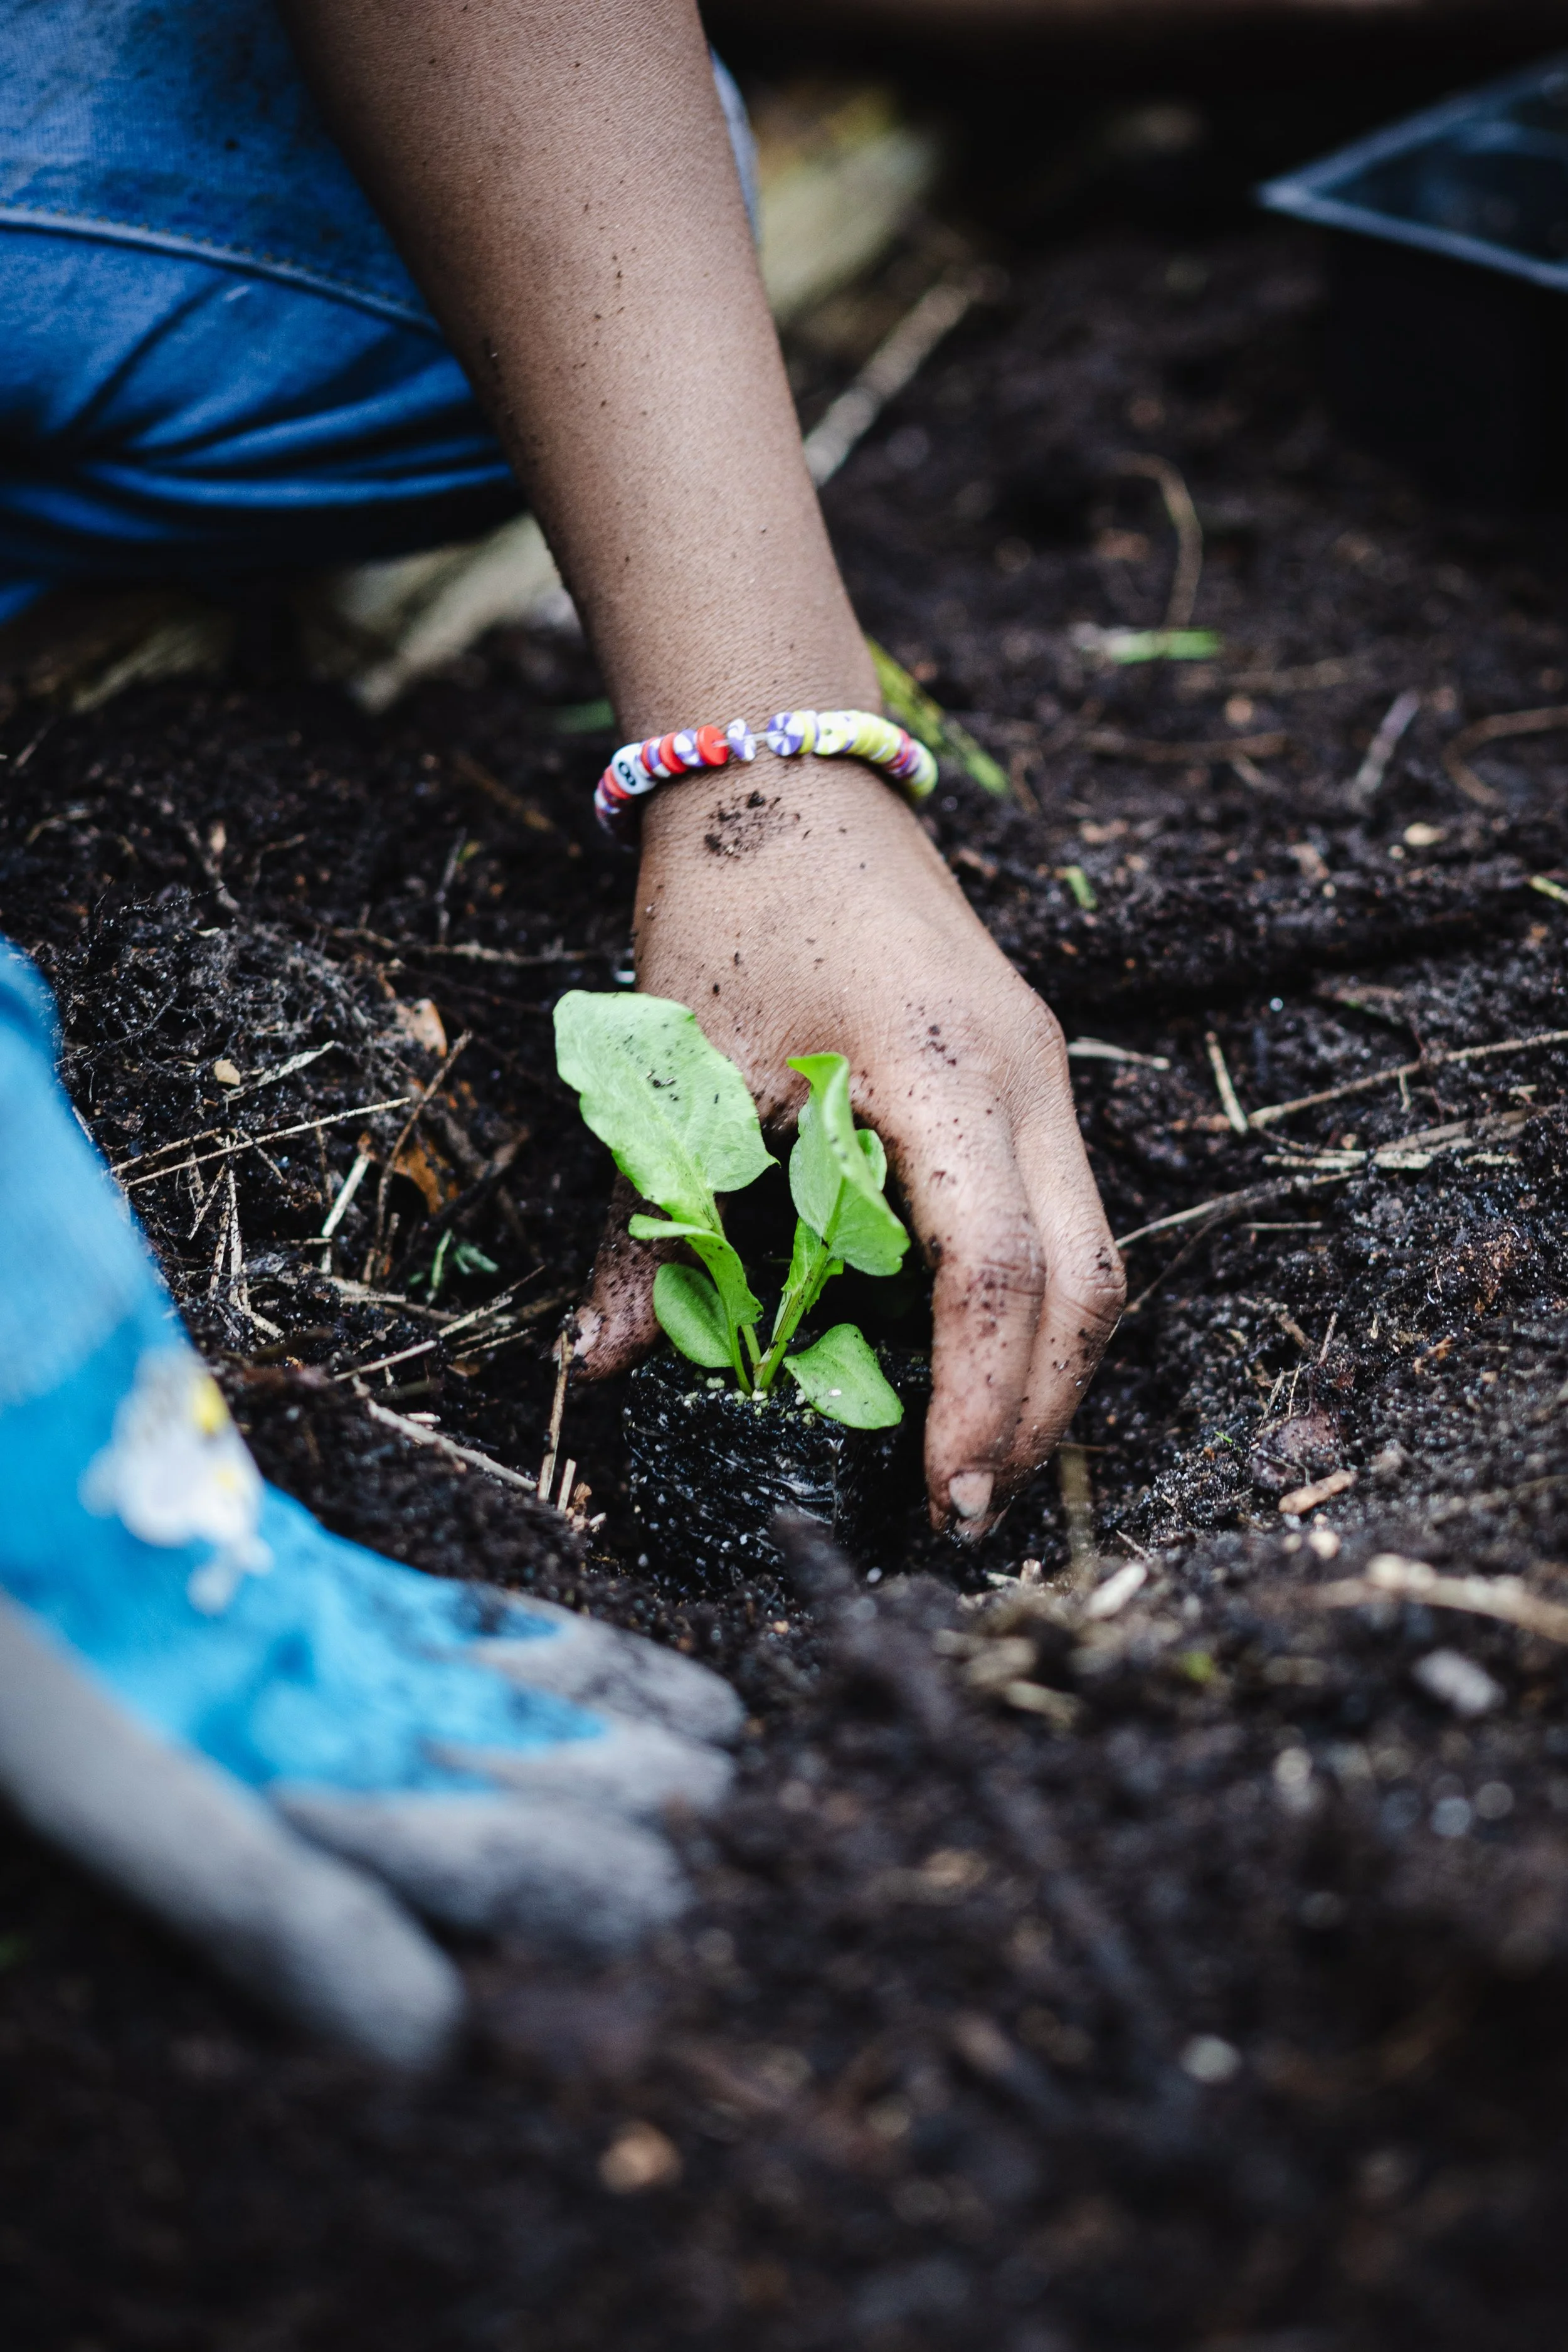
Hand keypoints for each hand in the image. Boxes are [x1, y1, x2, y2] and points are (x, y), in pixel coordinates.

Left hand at [573, 757, 1124, 1536]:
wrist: (793, 780)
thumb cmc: (735, 904)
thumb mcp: (681, 1065)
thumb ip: (652, 1220)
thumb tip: (602, 1362)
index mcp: (947, 1071)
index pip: (998, 1270)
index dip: (978, 1399)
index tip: (938, 1496)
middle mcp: (1027, 1077)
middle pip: (1087, 1282)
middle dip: (1037, 1413)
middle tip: (964, 1513)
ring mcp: (1043, 1074)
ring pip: (1095, 1255)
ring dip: (1049, 1368)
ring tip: (976, 1461)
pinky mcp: (1028, 1078)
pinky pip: (1067, 1215)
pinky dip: (1036, 1305)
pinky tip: (976, 1360)